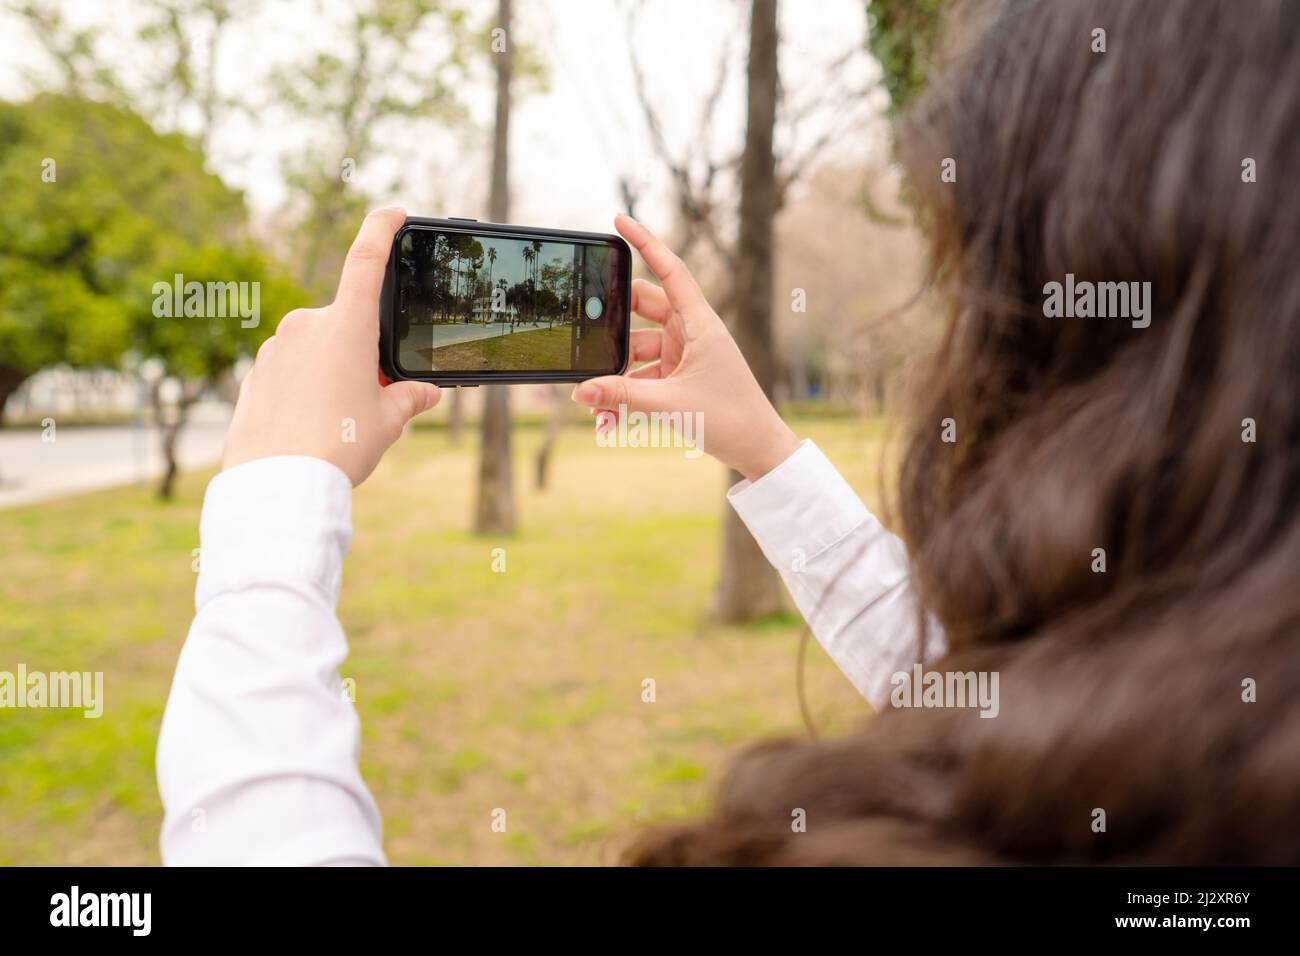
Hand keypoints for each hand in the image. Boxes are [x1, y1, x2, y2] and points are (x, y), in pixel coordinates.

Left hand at [222, 207, 440, 484]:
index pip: (365, 260)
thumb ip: (408, 399)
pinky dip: (304, 392)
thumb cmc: (338, 447)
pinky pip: (289, 374)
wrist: (277, 484)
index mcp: (346, 327)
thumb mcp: (387, 423)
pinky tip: (309, 429)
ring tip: (338, 425)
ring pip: (316, 352)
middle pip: (346, 326)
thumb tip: (426, 394)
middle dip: (362, 355)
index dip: (381, 229)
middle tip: (371, 399)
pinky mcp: (254, 376)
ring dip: (332, 375)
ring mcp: (275, 350)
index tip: (393, 212)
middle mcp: (306, 327)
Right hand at [570, 214, 799, 480]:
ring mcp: (685, 355)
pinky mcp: (681, 378)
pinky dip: (627, 394)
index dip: (645, 243)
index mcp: (700, 324)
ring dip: (617, 375)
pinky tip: (609, 419)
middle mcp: (692, 333)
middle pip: (643, 309)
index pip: (670, 271)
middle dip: (612, 324)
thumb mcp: (670, 404)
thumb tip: (581, 390)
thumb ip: (621, 396)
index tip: (619, 221)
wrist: (758, 450)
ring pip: (638, 350)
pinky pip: (644, 377)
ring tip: (596, 403)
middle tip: (586, 332)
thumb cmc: (729, 419)